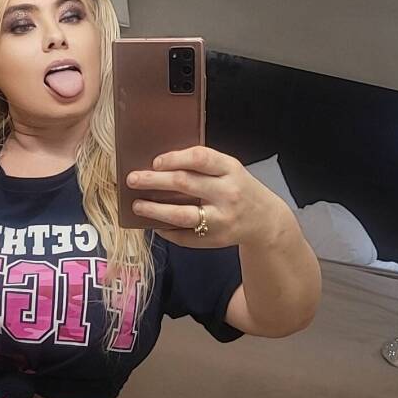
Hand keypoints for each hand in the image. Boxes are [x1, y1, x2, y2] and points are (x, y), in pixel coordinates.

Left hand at [126, 145, 290, 248]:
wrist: (265, 220)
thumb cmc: (239, 189)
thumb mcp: (229, 170)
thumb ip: (202, 165)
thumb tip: (158, 166)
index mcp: (230, 170)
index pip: (200, 158)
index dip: (174, 158)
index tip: (154, 161)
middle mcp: (227, 194)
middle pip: (184, 184)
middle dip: (154, 181)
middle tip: (132, 179)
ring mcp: (221, 219)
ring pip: (182, 215)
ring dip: (155, 209)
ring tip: (137, 205)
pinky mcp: (215, 239)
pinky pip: (184, 236)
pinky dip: (166, 230)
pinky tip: (155, 224)